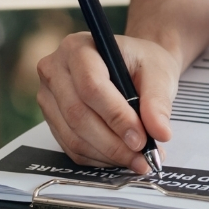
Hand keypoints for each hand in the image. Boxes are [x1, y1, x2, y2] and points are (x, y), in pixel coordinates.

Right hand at [36, 32, 179, 173]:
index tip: (141, 139)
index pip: (91, 87)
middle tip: (142, 157)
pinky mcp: (52, 119)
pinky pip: (71, 147)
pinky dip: (99, 158)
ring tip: (138, 160)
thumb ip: (158, 101)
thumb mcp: (159, 73)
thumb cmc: (144, 63)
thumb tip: (160, 132)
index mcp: (78, 48)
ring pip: (73, 136)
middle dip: (113, 142)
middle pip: (78, 114)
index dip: (116, 117)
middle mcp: (55, 70)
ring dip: (107, 154)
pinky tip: (121, 157)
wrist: (135, 64)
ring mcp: (48, 97)